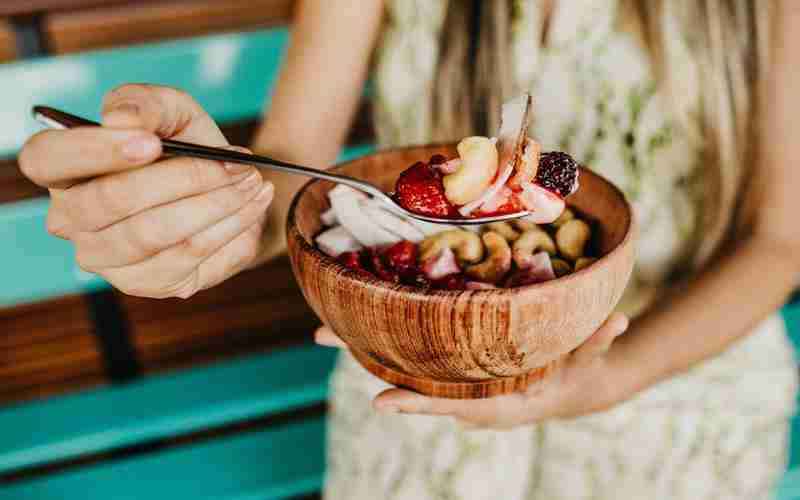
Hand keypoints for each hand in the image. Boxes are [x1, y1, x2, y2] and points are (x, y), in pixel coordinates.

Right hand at [19, 84, 273, 298]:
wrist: (228, 186)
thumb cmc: (185, 145)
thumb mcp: (172, 110)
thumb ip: (147, 104)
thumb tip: (122, 121)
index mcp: (63, 169)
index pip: (47, 159)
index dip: (95, 150)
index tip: (152, 142)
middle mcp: (72, 221)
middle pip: (110, 202)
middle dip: (182, 178)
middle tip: (233, 164)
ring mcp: (109, 260)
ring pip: (156, 234)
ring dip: (216, 204)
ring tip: (252, 181)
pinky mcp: (152, 284)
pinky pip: (191, 258)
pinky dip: (231, 227)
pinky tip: (253, 205)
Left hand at [315, 313, 630, 428]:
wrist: (568, 389)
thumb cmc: (578, 375)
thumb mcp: (590, 361)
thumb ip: (599, 343)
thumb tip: (618, 321)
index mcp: (494, 401)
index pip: (451, 404)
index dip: (417, 403)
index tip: (379, 402)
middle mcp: (463, 394)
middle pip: (407, 378)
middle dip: (364, 357)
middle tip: (319, 336)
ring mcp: (452, 378)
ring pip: (400, 363)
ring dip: (361, 344)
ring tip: (321, 325)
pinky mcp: (450, 364)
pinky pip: (412, 352)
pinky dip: (384, 336)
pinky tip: (358, 316)